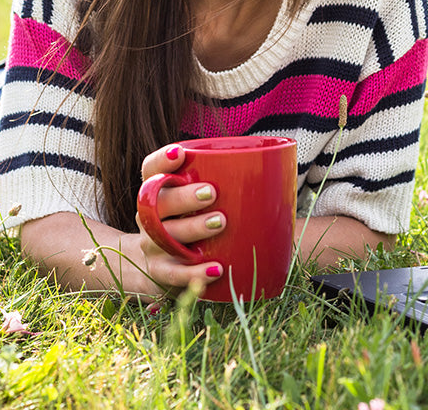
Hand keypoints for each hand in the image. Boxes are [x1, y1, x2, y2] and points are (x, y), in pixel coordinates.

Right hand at [136, 143, 225, 297]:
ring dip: (192, 227)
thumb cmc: (192, 221)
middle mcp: (148, 217)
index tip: (180, 153)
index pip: (150, 170)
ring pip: (165, 236)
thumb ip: (224, 184)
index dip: (161, 160)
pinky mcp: (159, 273)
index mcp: (157, 191)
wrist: (162, 267)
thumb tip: (279, 173)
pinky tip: (217, 268)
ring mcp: (152, 246)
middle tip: (212, 193)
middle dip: (183, 196)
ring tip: (221, 222)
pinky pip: (173, 274)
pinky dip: (195, 272)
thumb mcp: (200, 201)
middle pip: (158, 202)